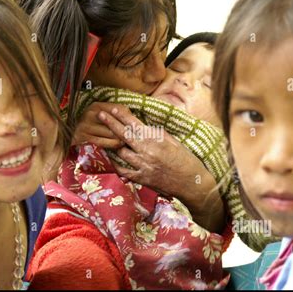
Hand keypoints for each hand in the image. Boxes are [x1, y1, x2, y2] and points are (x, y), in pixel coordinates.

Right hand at [72, 102, 128, 148]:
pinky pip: (105, 143)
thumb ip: (115, 111)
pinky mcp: (85, 138)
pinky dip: (114, 144)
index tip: (134, 124)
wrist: (70, 133)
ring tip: (126, 140)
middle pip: (116, 123)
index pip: (119, 109)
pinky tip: (118, 145)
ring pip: (112, 134)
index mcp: (97, 105)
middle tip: (133, 135)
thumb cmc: (90, 123)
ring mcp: (87, 126)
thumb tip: (131, 116)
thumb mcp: (100, 113)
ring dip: (121, 138)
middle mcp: (91, 114)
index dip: (128, 117)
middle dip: (125, 130)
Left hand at [98, 107, 225, 231]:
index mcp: (156, 140)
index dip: (122, 116)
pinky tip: (111, 158)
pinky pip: (124, 170)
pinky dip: (116, 164)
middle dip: (110, 123)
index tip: (113, 108)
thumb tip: (145, 126)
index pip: (135, 125)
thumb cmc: (186, 160)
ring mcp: (143, 166)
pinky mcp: (142, 179)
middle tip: (100, 114)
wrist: (192, 183)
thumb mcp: (174, 142)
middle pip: (123, 135)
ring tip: (104, 136)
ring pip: (120, 152)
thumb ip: (158, 134)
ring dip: (112, 143)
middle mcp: (147, 152)